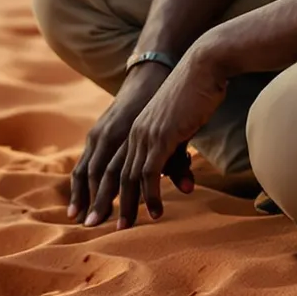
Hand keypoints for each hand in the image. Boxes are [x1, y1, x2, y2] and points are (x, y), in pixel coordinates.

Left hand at [74, 45, 233, 228]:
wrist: (203, 68)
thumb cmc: (196, 97)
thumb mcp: (181, 132)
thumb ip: (177, 159)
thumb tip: (183, 186)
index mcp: (133, 130)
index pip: (110, 164)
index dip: (100, 188)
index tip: (96, 209)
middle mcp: (132, 133)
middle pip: (110, 174)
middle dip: (102, 202)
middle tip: (93, 225)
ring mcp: (144, 134)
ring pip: (127, 178)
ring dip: (125, 205)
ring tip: (123, 228)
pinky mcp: (160, 136)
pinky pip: (149, 172)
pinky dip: (150, 195)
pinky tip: (154, 213)